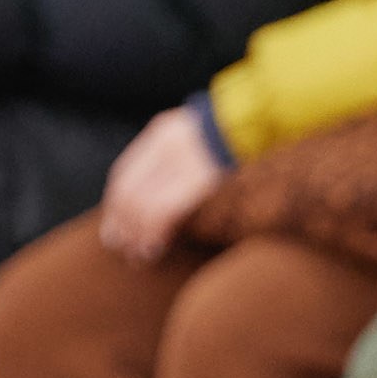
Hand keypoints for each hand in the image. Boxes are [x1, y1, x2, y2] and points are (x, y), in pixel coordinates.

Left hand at [96, 103, 229, 263]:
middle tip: (120, 247)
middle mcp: (166, 145)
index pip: (123, 172)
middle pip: (127, 191)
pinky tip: (155, 246)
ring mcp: (182, 161)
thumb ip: (179, 153)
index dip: (115, 204)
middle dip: (120, 223)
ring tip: (138, 254)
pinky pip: (163, 210)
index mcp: (163, 132)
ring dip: (136, 234)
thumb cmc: (239, 134)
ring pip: (141, 204)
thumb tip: (161, 191)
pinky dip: (154, 232)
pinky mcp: (199, 178)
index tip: (115, 226)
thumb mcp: (201, 134)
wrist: (262, 123)